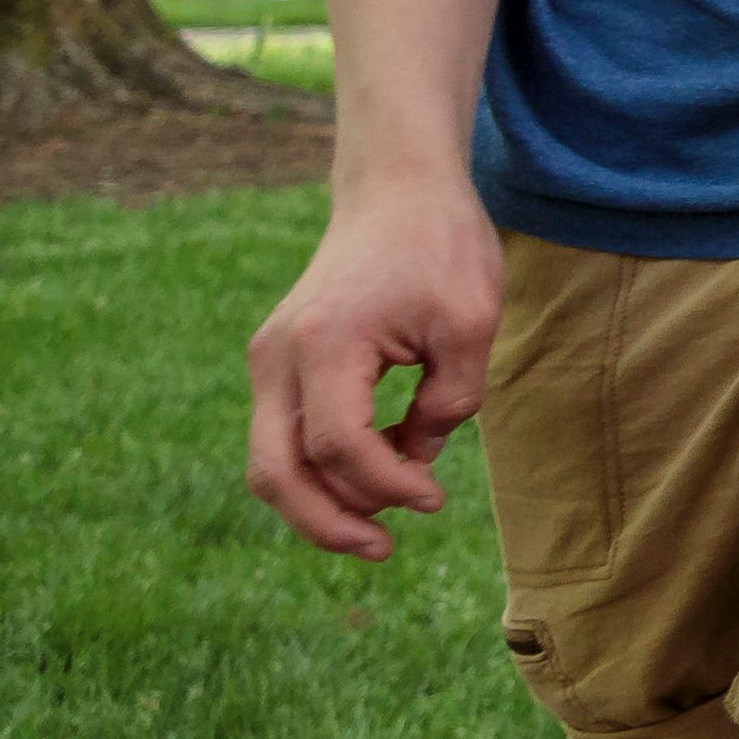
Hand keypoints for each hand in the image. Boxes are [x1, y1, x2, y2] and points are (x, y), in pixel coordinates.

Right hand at [245, 179, 504, 558]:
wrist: (396, 190)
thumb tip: (413, 464)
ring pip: (270, 461)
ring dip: (319, 503)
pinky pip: (283, 436)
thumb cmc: (441, 247)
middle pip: (276, 472)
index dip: (385, 486)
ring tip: (380, 527)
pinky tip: (374, 477)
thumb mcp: (471, 323)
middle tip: (384, 548)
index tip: (434, 499)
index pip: (339, 446)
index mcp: (325, 343)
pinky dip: (319, 469)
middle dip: (326, 522)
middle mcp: (277, 357)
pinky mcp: (276, 364)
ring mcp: (268, 361)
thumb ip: (448, 403)